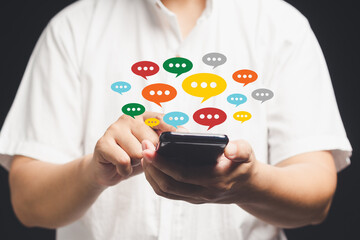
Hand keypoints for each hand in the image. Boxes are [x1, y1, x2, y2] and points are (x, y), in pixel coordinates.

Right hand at [90, 112, 175, 186]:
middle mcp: (129, 118)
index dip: (173, 130)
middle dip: (150, 156)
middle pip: (152, 141)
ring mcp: (114, 128)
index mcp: (144, 116)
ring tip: (130, 161)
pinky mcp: (103, 143)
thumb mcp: (153, 148)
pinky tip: (121, 168)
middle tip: (141, 157)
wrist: (106, 171)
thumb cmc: (134, 157)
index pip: (162, 119)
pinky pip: (124, 161)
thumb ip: (165, 140)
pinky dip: (125, 170)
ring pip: (138, 152)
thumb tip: (184, 133)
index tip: (183, 138)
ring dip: (136, 164)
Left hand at [141, 139, 258, 203]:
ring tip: (145, 155)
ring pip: (165, 191)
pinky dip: (155, 180)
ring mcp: (196, 198)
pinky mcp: (191, 198)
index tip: (149, 148)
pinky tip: (152, 166)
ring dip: (151, 174)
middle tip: (143, 147)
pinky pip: (168, 193)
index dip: (163, 162)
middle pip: (168, 185)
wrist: (248, 187)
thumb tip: (229, 149)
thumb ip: (240, 149)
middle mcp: (204, 192)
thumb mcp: (247, 153)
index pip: (183, 173)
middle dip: (152, 167)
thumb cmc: (243, 165)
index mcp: (215, 179)